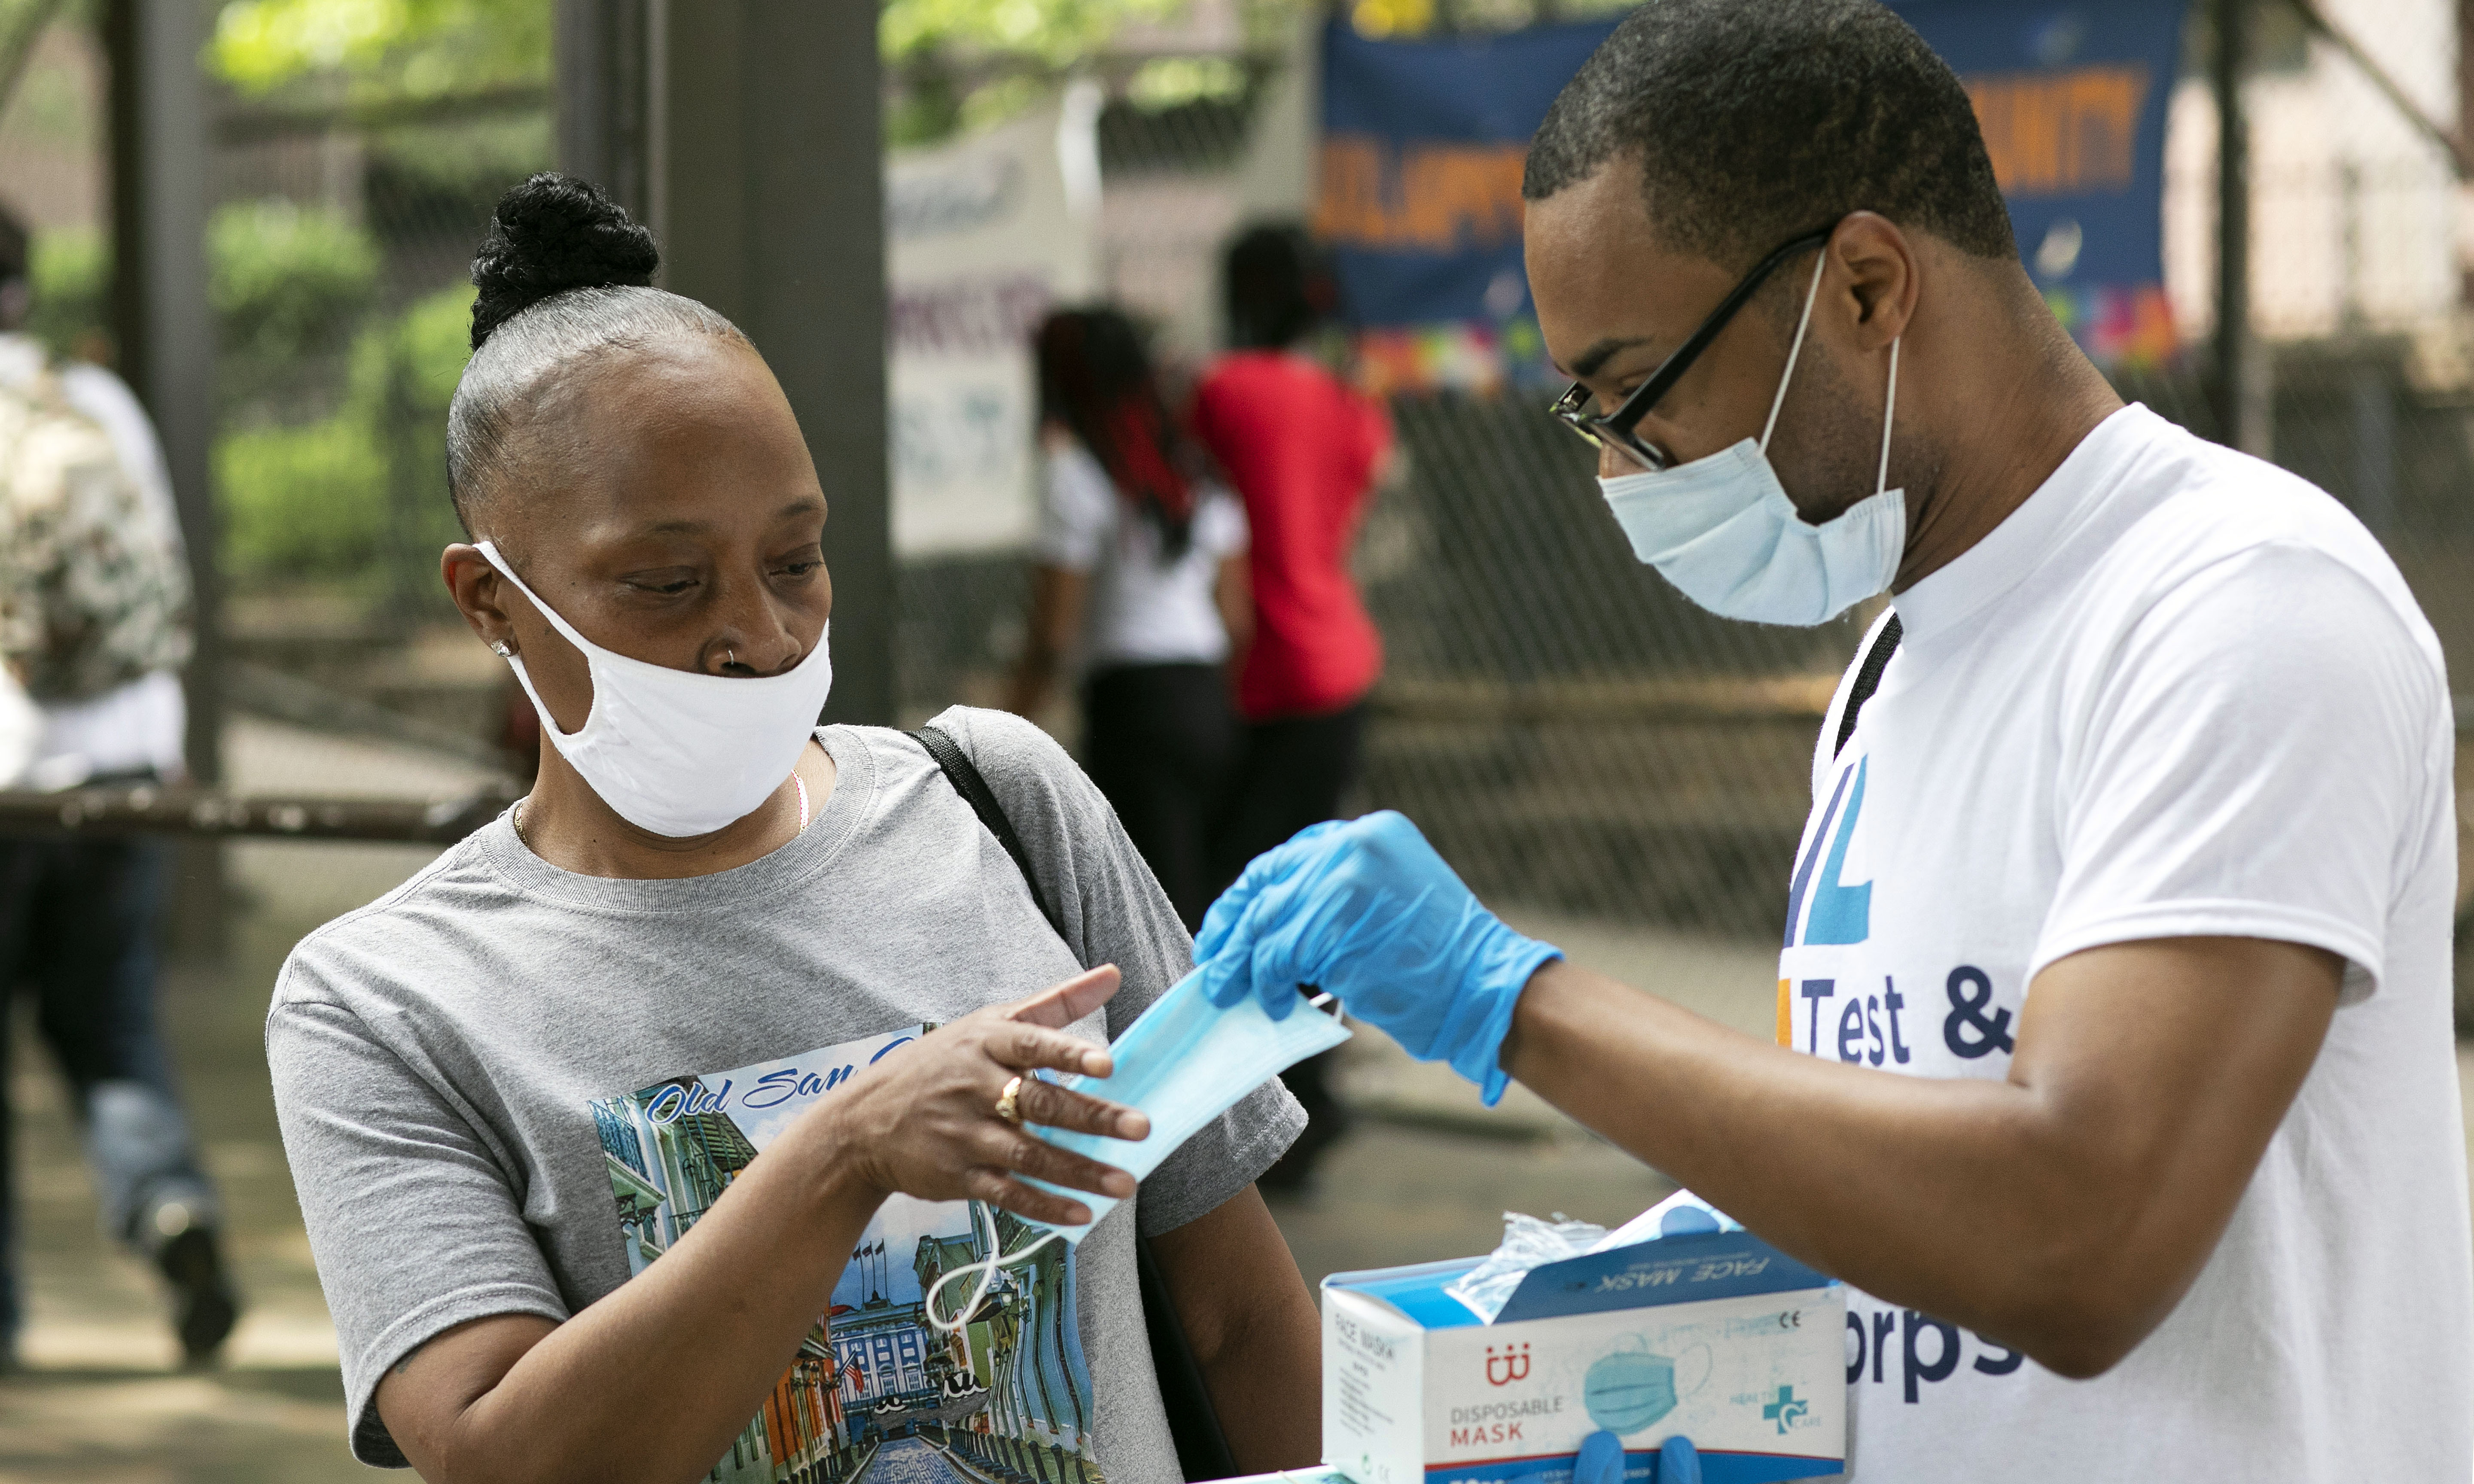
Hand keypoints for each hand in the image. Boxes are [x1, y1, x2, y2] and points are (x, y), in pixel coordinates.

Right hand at [818, 966, 1151, 1227]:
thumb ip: (1055, 1004)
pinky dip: (1045, 1205)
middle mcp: (974, 1087)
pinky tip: (1082, 1213)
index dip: (1068, 1054)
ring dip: (1079, 1171)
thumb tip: (1113, 974)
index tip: (1108, 1065)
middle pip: (1038, 1103)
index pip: (1030, 1044)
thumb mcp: (990, 1024)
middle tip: (1140, 1128)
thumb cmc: (942, 1063)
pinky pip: (1008, 1193)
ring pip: (1029, 1155)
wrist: (864, 1121)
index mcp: (984, 1043)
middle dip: (1091, 1118)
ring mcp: (965, 1135)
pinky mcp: (958, 1176)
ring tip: (1125, 1183)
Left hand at [1193, 811, 1560, 1104]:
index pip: (1290, 858)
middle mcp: (1356, 843)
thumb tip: (1273, 925)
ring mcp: (1345, 879)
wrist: (1486, 990)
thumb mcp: (1388, 905)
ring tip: (1230, 992)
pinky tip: (1274, 1004)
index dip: (1253, 894)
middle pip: (1268, 880)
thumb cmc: (1441, 965)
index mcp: (1371, 833)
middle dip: (1232, 923)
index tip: (1229, 923)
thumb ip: (1336, 898)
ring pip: (1266, 920)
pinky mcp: (1335, 922)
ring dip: (1242, 962)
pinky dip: (1266, 983)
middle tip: (1214, 959)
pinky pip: (1278, 953)